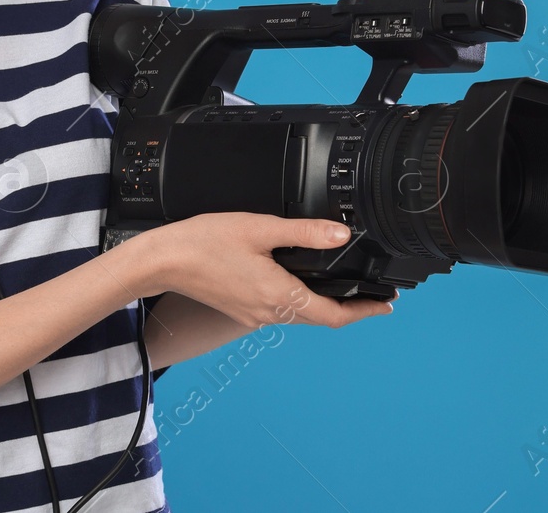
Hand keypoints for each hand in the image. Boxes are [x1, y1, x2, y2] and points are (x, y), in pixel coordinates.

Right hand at [128, 212, 396, 329]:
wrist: (162, 261)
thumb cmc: (204, 243)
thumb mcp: (260, 229)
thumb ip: (304, 233)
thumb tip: (340, 236)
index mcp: (279, 295)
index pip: (333, 315)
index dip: (364, 312)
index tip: (385, 306)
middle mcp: (268, 312)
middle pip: (319, 318)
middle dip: (348, 309)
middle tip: (371, 296)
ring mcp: (253, 314)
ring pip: (298, 314)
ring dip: (323, 305)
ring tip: (340, 288)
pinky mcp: (239, 309)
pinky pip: (278, 309)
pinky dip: (297, 300)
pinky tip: (296, 282)